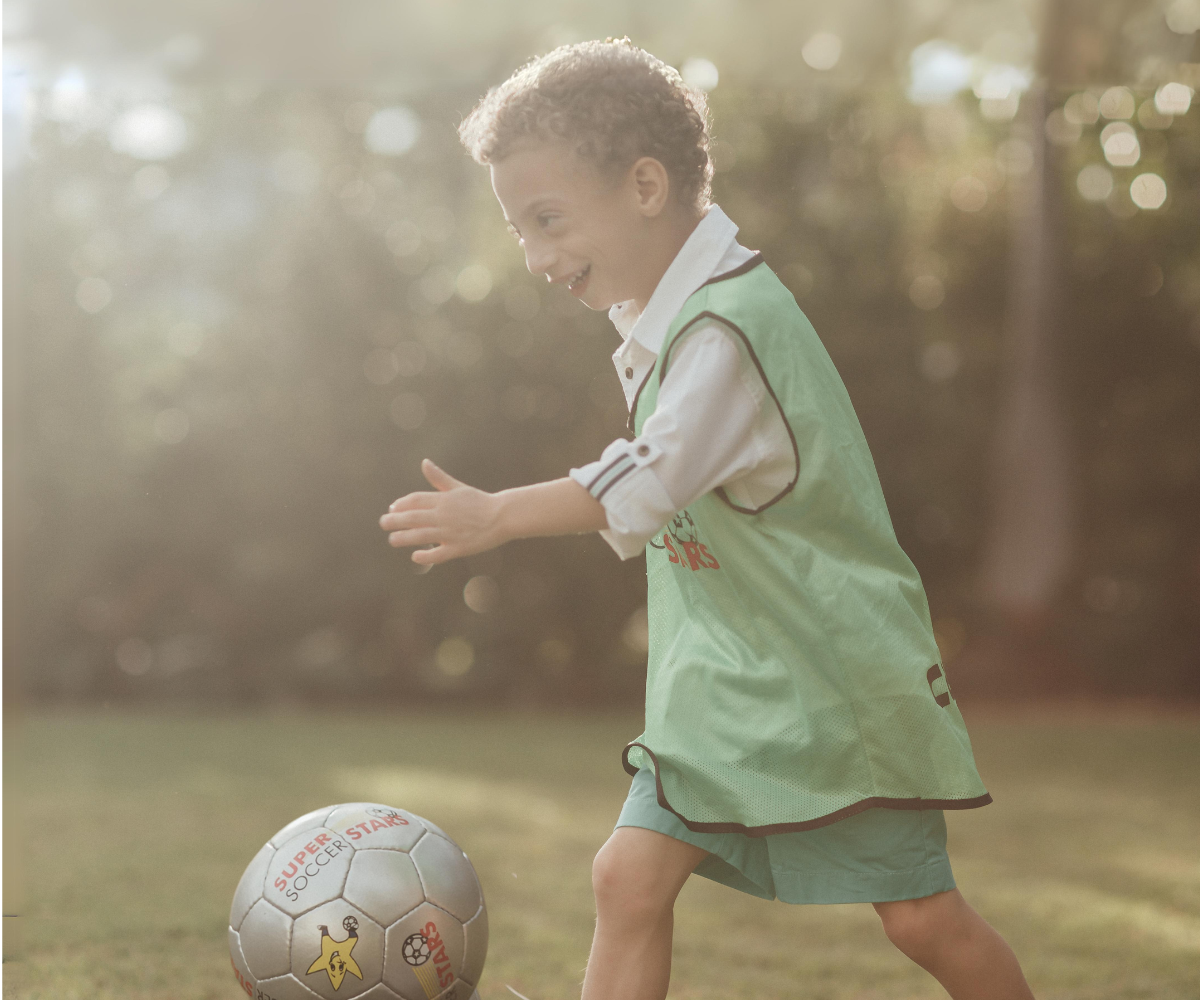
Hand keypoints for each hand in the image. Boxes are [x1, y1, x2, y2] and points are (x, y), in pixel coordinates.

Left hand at [380, 459, 502, 565]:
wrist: (503, 516)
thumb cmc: (479, 501)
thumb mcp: (458, 487)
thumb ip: (439, 478)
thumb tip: (424, 462)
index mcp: (444, 500)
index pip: (415, 500)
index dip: (401, 504)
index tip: (392, 508)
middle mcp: (444, 515)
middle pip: (413, 518)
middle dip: (394, 521)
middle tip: (383, 523)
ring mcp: (450, 533)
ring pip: (420, 536)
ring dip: (403, 538)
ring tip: (392, 540)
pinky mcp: (458, 548)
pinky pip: (437, 554)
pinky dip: (425, 556)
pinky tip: (415, 556)